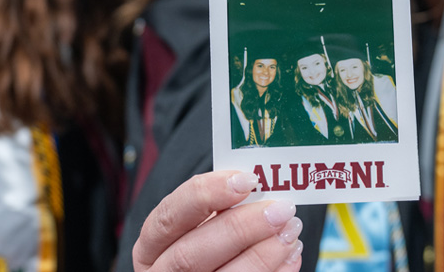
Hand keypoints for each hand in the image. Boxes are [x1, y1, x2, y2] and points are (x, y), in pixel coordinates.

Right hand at [132, 171, 303, 271]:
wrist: (215, 270)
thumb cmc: (207, 245)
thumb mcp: (202, 224)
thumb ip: (219, 209)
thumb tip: (256, 187)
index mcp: (152, 245)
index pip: (169, 217)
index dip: (205, 195)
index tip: (246, 180)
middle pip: (190, 254)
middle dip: (240, 228)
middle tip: (280, 210)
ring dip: (262, 255)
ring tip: (291, 231)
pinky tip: (291, 256)